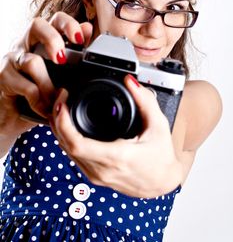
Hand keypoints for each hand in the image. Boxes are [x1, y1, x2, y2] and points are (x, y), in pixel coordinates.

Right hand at [0, 12, 92, 140]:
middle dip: (53, 40)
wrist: (13, 113)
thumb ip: (73, 51)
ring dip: (48, 84)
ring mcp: (13, 58)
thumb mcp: (60, 71)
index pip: (55, 19)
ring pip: (32, 61)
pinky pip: (26, 86)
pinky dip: (39, 101)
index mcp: (43, 39)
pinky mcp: (3, 76)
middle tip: (62, 60)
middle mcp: (26, 44)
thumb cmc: (40, 89)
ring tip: (56, 99)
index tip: (79, 39)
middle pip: (37, 25)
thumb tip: (88, 28)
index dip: (68, 24)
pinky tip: (44, 109)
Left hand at [50, 75, 182, 197]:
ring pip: (66, 152)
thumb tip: (130, 81)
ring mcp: (96, 176)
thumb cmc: (161, 157)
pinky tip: (67, 126)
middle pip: (66, 146)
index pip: (77, 143)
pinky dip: (66, 139)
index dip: (63, 122)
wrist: (163, 184)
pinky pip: (73, 157)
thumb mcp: (158, 125)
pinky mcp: (94, 177)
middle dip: (57, 120)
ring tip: (61, 108)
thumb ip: (145, 100)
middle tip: (61, 99)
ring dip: (59, 130)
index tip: (63, 102)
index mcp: (117, 157)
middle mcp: (102, 170)